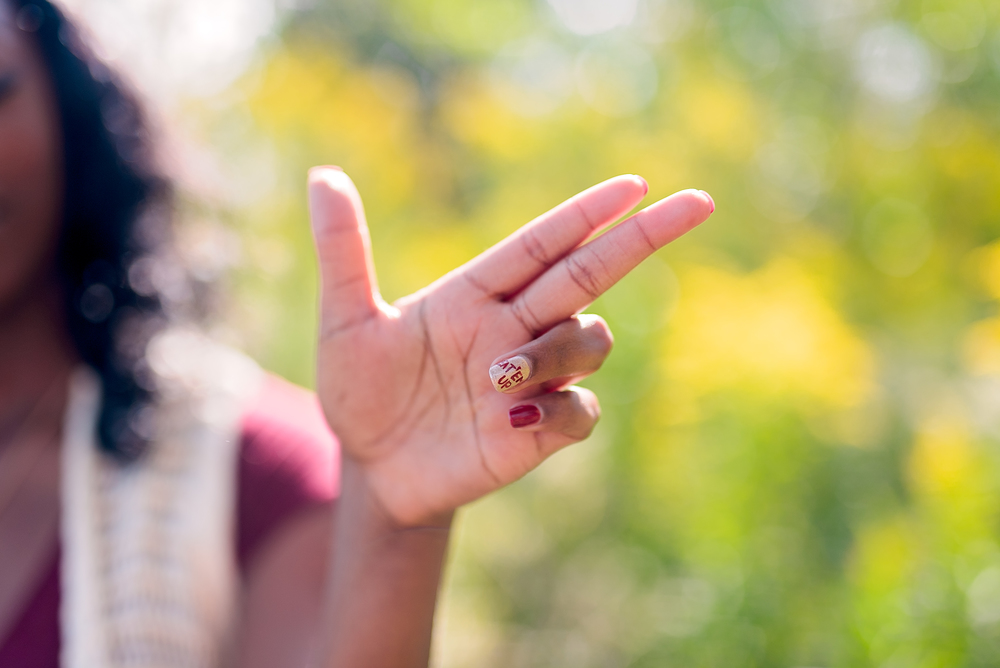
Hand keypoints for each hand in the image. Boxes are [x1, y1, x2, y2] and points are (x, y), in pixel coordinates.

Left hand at [308, 168, 713, 526]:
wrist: (372, 468)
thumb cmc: (360, 391)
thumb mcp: (345, 323)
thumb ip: (343, 252)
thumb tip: (323, 174)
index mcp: (475, 294)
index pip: (543, 244)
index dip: (586, 214)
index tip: (634, 184)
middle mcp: (514, 327)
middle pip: (591, 274)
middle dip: (643, 239)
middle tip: (698, 203)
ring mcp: (532, 379)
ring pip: (588, 340)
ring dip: (558, 349)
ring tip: (498, 378)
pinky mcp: (539, 430)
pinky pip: (582, 411)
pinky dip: (563, 406)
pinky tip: (516, 418)